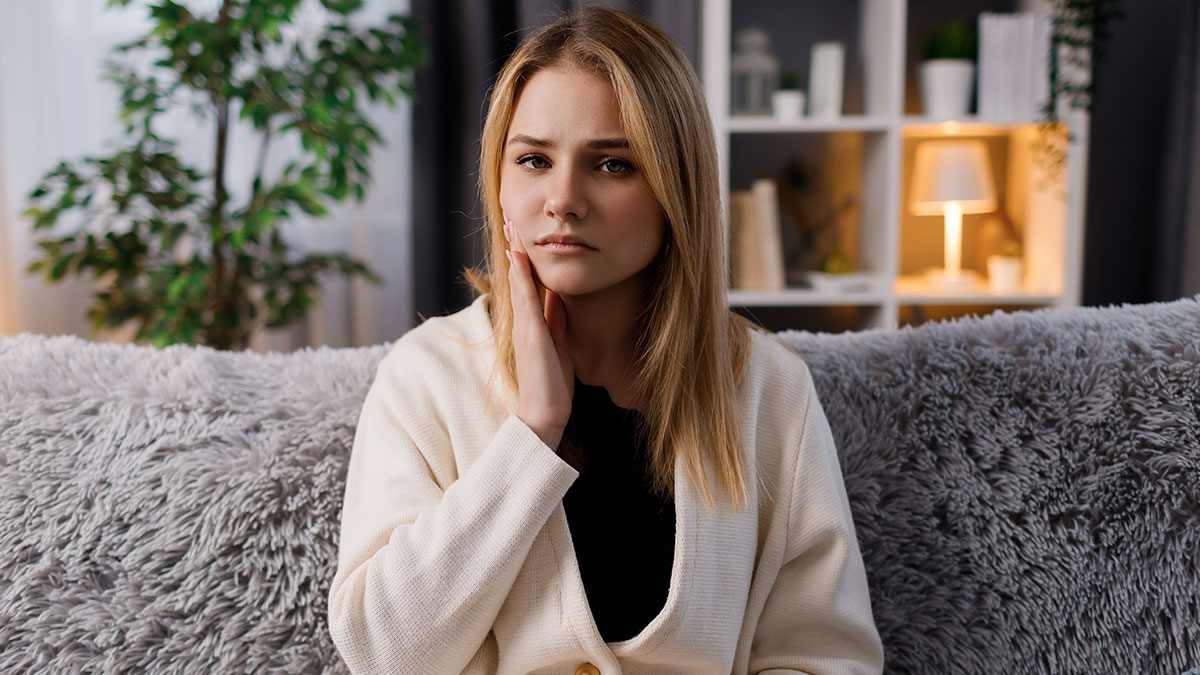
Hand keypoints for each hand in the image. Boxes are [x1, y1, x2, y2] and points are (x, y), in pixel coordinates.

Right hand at [504, 213, 573, 449]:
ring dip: (516, 252)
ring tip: (512, 224)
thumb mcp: (559, 344)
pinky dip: (521, 275)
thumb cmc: (552, 384)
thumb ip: (556, 321)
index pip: (530, 281)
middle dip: (516, 246)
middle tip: (512, 216)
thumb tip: (557, 298)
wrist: (544, 413)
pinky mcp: (530, 332)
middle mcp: (525, 320)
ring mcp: (525, 325)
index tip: (523, 232)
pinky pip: (525, 297)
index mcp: (534, 321)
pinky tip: (518, 254)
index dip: (526, 256)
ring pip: (519, 280)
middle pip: (519, 275)